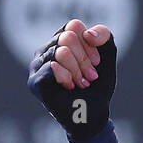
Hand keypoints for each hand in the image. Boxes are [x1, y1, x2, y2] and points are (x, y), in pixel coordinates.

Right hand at [27, 19, 118, 142]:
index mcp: (61, 40)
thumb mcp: (107, 59)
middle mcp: (46, 49)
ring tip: (79, 84)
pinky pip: (54, 66)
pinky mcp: (35, 81)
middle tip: (88, 78)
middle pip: (67, 37)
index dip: (89, 45)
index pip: (74, 26)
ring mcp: (37, 65)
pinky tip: (69, 88)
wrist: (94, 116)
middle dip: (84, 60)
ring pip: (61, 51)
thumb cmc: (97, 87)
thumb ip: (104, 37)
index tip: (96, 64)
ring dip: (78, 71)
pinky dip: (68, 79)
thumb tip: (87, 33)